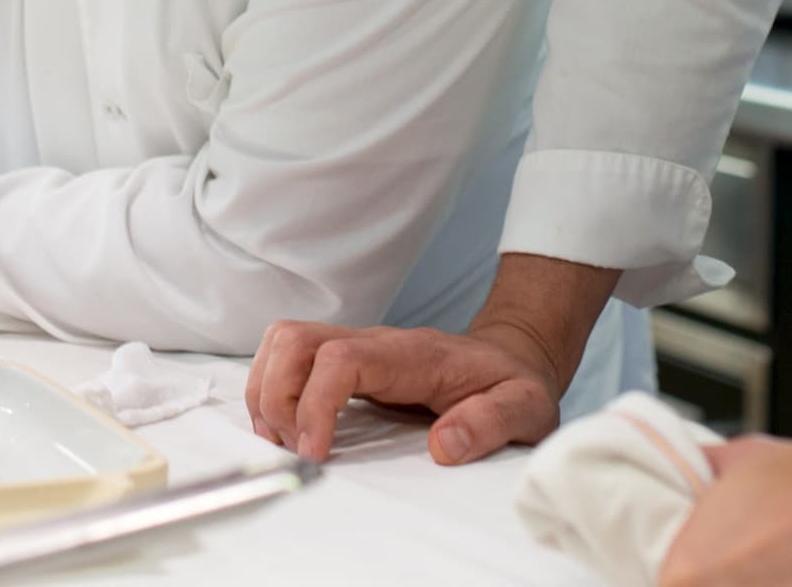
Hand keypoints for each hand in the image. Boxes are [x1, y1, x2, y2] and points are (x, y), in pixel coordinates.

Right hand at [245, 321, 561, 463]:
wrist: (509, 359)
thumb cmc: (512, 384)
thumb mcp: (524, 408)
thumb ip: (490, 423)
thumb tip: (444, 445)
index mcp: (414, 354)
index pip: (341, 359)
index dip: (315, 404)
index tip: (316, 451)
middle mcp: (376, 341)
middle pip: (295, 339)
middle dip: (276, 396)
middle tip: (294, 447)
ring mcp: (357, 347)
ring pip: (283, 342)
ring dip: (267, 392)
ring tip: (286, 440)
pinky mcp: (345, 360)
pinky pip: (289, 357)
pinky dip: (273, 390)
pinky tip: (288, 428)